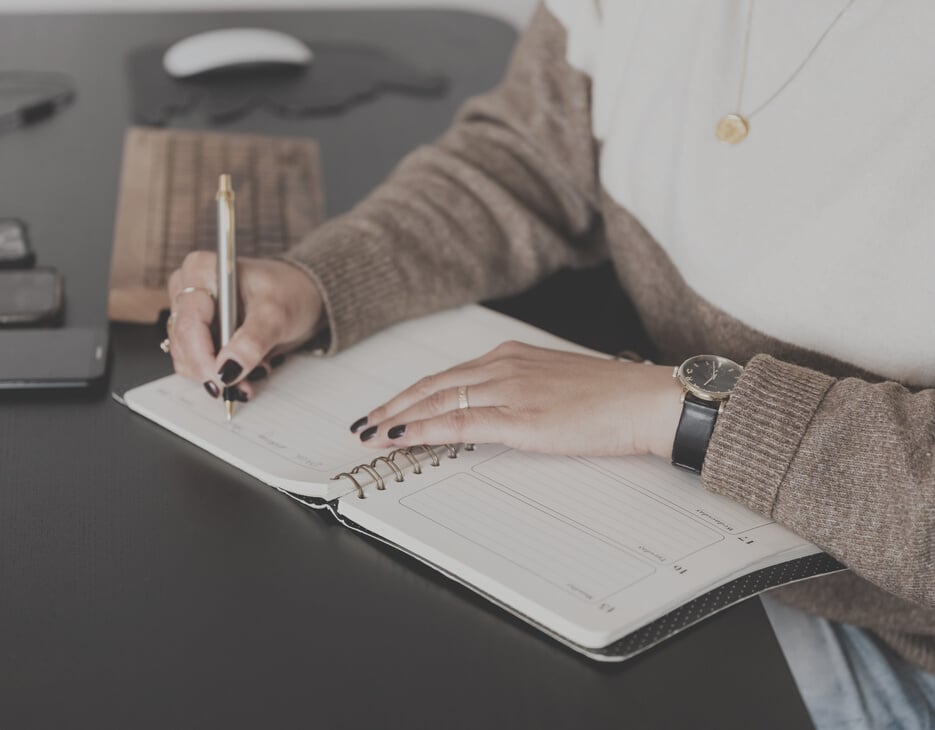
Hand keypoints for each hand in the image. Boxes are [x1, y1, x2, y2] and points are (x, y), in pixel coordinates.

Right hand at [165, 252, 323, 397]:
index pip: (189, 323)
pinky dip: (220, 373)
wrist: (300, 296)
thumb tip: (228, 370)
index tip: (224, 380)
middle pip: (183, 342)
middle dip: (213, 369)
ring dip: (218, 374)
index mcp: (201, 271)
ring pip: (185, 357)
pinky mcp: (196, 332)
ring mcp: (189, 311)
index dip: (202, 357)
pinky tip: (245, 368)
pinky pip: (196, 362)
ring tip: (253, 370)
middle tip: (244, 384)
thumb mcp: (276, 315)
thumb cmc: (289, 292)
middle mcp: (187, 289)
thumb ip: (252, 341)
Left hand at [353, 341, 683, 458]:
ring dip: (399, 419)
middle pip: (432, 385)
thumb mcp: (554, 385)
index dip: (410, 394)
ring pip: (438, 401)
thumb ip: (519, 392)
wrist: (646, 400)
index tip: (387, 408)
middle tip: (364, 424)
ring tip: (372, 435)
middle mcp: (503, 366)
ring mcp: (510, 390)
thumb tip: (492, 411)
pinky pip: (461, 422)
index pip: (446, 375)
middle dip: (392, 406)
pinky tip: (404, 438)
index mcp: (510, 356)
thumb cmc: (610, 397)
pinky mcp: (520, 418)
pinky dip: (425, 429)